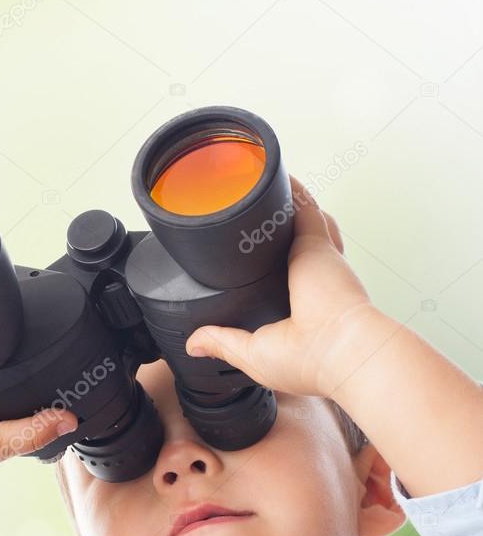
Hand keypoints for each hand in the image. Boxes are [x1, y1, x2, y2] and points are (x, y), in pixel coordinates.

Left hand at [183, 176, 378, 396]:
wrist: (341, 348)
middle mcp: (310, 279)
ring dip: (282, 204)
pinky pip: (302, 205)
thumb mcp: (252, 355)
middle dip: (273, 231)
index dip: (265, 268)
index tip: (243, 261)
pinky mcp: (315, 241)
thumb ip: (222, 342)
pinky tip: (274, 174)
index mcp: (297, 306)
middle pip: (291, 244)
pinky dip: (290, 189)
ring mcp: (315, 257)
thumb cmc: (309, 360)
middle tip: (245, 218)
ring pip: (299, 221)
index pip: (279, 278)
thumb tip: (194, 344)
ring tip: (256, 188)